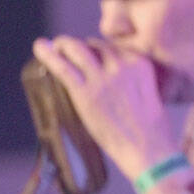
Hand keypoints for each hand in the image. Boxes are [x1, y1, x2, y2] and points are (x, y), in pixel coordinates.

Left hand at [32, 36, 178, 181]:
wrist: (149, 149)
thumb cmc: (153, 132)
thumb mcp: (151, 98)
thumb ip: (135, 86)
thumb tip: (116, 91)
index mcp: (140, 65)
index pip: (114, 48)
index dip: (99, 50)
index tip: (92, 54)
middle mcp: (121, 65)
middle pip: (95, 45)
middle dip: (80, 45)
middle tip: (68, 49)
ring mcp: (102, 78)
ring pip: (76, 50)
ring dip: (63, 45)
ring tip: (53, 46)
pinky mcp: (85, 92)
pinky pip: (63, 68)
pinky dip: (48, 55)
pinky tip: (40, 47)